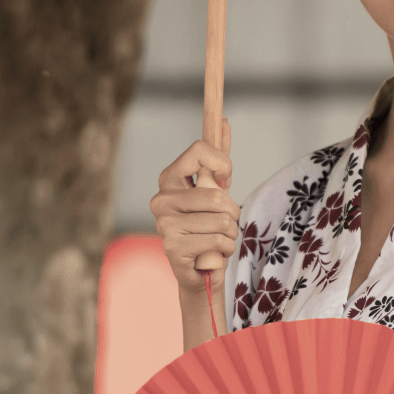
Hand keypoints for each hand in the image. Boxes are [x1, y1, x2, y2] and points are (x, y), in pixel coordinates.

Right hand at [150, 116, 238, 294]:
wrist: (201, 271)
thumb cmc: (209, 227)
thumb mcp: (217, 191)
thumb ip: (219, 160)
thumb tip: (225, 122)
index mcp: (169, 179)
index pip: (200, 150)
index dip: (223, 165)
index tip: (225, 181)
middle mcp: (160, 199)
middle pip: (216, 195)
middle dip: (233, 213)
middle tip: (225, 223)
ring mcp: (163, 224)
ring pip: (222, 220)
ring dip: (230, 234)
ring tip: (217, 240)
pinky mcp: (173, 247)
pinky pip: (218, 241)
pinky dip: (226, 250)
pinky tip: (213, 254)